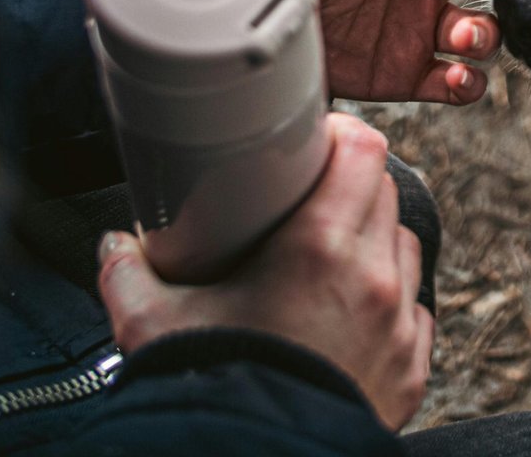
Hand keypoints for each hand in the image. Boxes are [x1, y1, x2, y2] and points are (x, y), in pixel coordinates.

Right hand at [98, 114, 433, 430]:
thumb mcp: (154, 324)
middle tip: (311, 199)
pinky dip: (390, 302)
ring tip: (330, 255)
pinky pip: (415, 311)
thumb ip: (129, 274)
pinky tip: (351, 311)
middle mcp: (372, 279)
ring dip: (375, 240)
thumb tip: (115, 245)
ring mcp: (398, 326)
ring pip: (405, 247)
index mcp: (320, 248)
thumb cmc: (210, 391)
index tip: (318, 143)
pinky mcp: (410, 368)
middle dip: (351, 186)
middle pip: (385, 194)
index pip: (364, 152)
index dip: (343, 137)